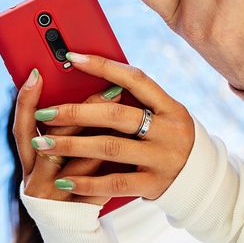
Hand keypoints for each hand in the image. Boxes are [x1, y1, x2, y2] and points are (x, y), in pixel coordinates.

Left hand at [29, 54, 194, 199]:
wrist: (200, 180)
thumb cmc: (168, 138)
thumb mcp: (163, 115)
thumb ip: (136, 101)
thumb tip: (91, 79)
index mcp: (170, 107)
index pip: (135, 79)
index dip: (103, 66)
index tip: (72, 57)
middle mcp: (168, 131)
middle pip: (116, 115)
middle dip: (75, 112)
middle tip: (45, 112)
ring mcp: (162, 158)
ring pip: (110, 148)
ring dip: (72, 144)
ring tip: (43, 143)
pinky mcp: (154, 184)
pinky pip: (114, 183)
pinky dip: (86, 181)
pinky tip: (63, 179)